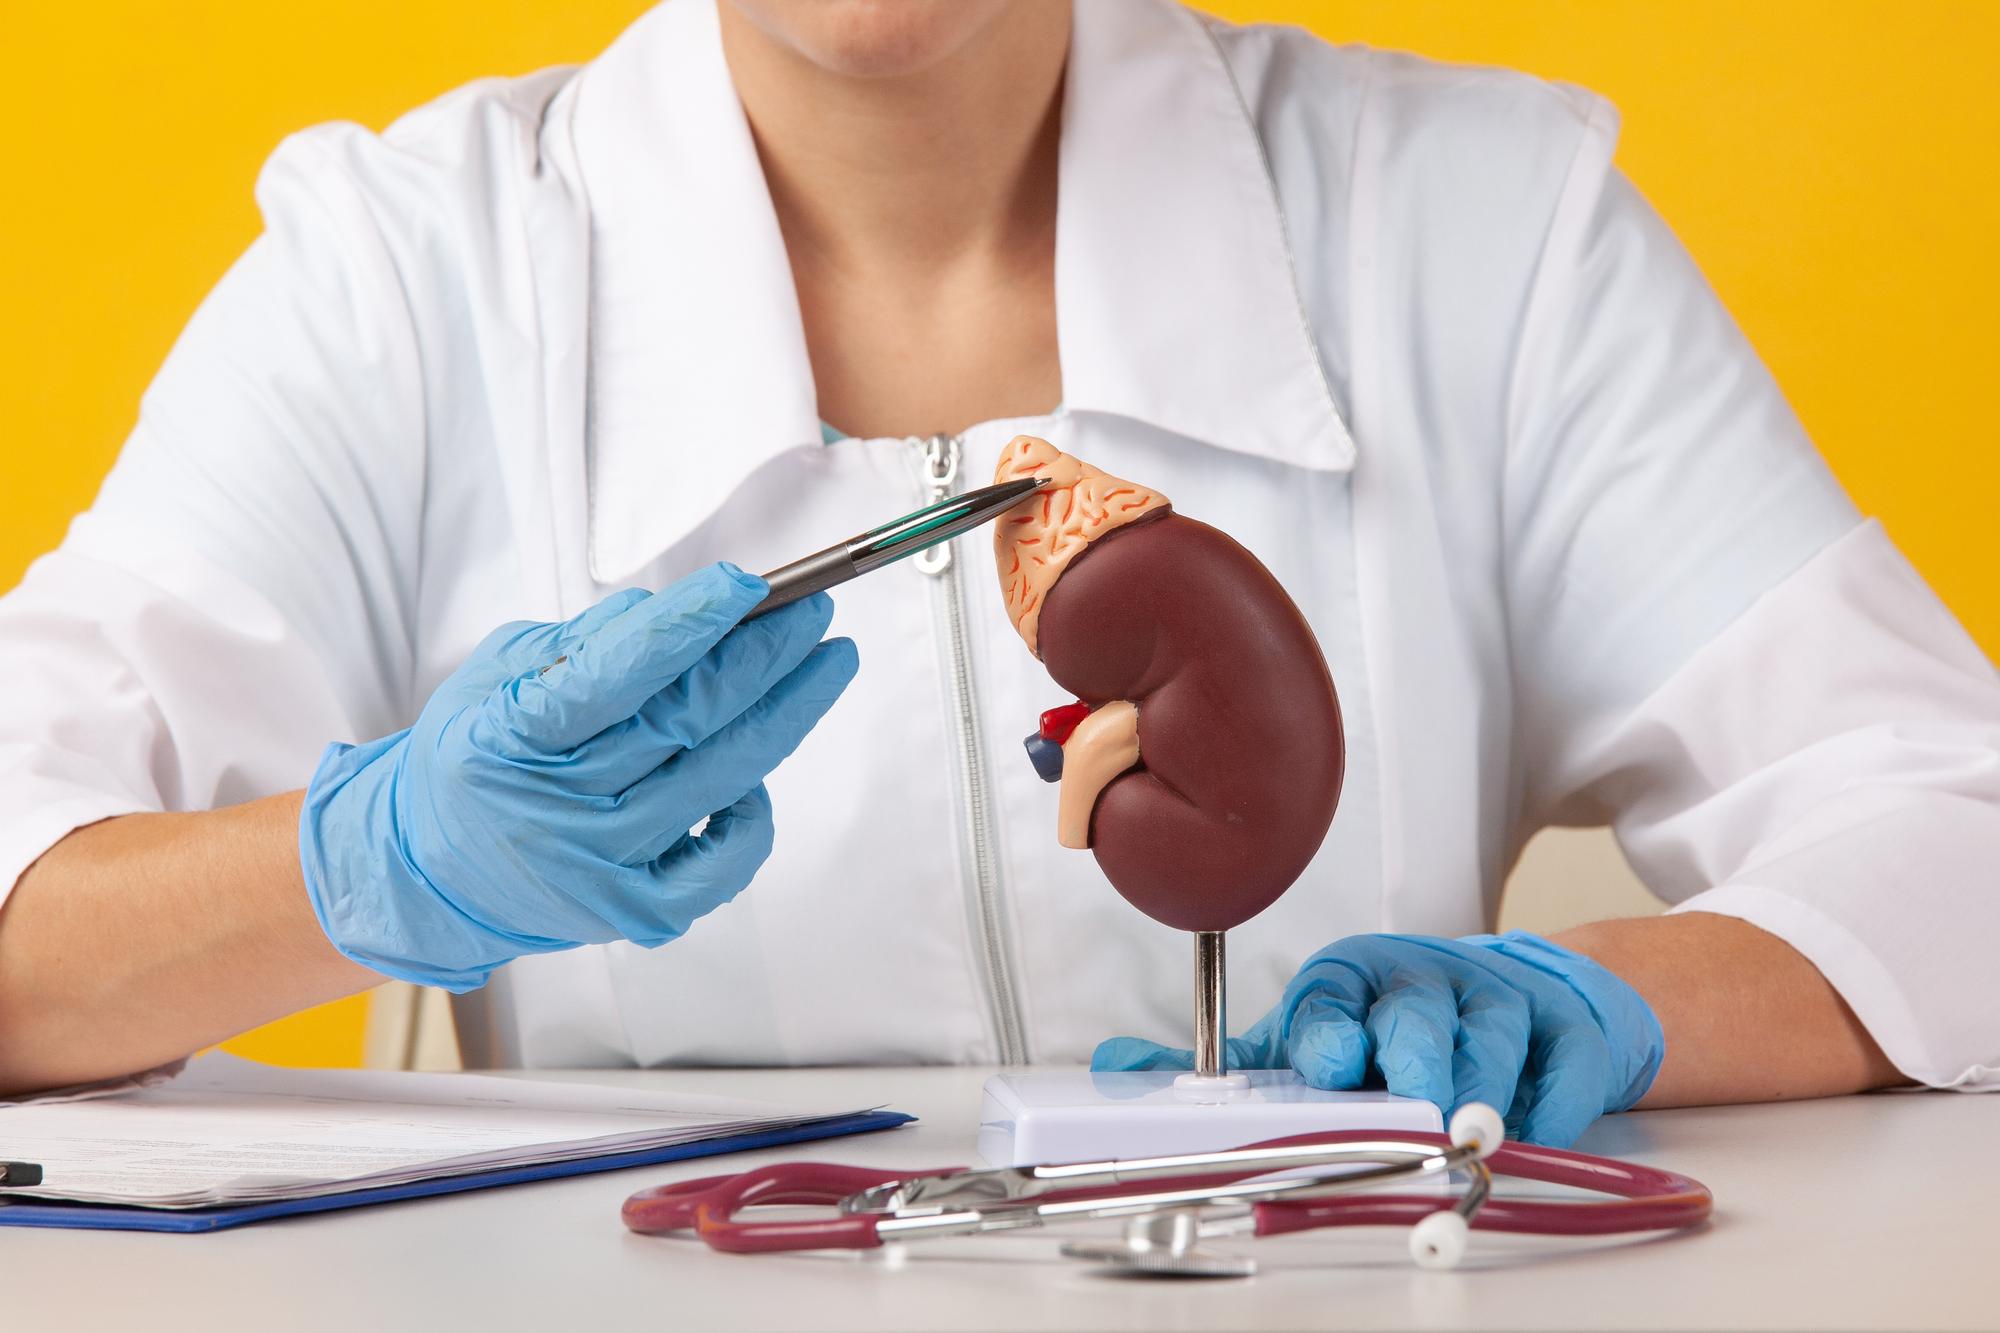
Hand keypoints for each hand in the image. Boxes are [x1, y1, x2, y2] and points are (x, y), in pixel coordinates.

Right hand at [299, 565, 855, 990]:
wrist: (434, 874)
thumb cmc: (478, 755)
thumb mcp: (496, 676)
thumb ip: (582, 641)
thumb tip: (672, 610)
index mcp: (509, 739)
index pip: (613, 677)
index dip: (687, 626)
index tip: (745, 584)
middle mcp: (558, 811)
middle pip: (685, 722)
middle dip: (762, 658)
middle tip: (812, 612)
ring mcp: (602, 869)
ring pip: (722, 779)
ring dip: (787, 712)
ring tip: (827, 662)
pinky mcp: (638, 913)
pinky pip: (727, 860)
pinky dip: (755, 810)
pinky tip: (759, 766)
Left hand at [1093, 932, 1664, 1145]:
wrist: (1523, 998)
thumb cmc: (1395, 1028)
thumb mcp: (1308, 1036)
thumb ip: (1227, 1064)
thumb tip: (1114, 1071)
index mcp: (1351, 979)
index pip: (1330, 998)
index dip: (1329, 1030)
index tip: (1327, 1061)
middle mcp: (1422, 981)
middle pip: (1416, 1017)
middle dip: (1415, 1060)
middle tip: (1416, 1106)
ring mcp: (1499, 1002)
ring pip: (1490, 1042)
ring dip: (1482, 1089)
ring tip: (1472, 1131)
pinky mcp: (1565, 1030)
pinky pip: (1562, 1069)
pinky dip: (1552, 1102)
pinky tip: (1535, 1124)